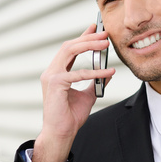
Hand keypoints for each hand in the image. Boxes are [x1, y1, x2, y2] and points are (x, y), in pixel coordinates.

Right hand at [33, 24, 114, 161]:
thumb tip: (108, 74)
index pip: (70, 49)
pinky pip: (79, 74)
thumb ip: (95, 83)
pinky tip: (109, 73)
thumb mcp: (88, 95)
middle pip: (70, 46)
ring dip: (89, 45)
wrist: (62, 133)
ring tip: (105, 44)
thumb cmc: (70, 116)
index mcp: (57, 72)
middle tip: (104, 34)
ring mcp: (51, 76)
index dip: (83, 37)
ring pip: (70, 52)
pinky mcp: (56, 84)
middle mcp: (51, 71)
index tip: (95, 28)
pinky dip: (95, 72)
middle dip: (88, 38)